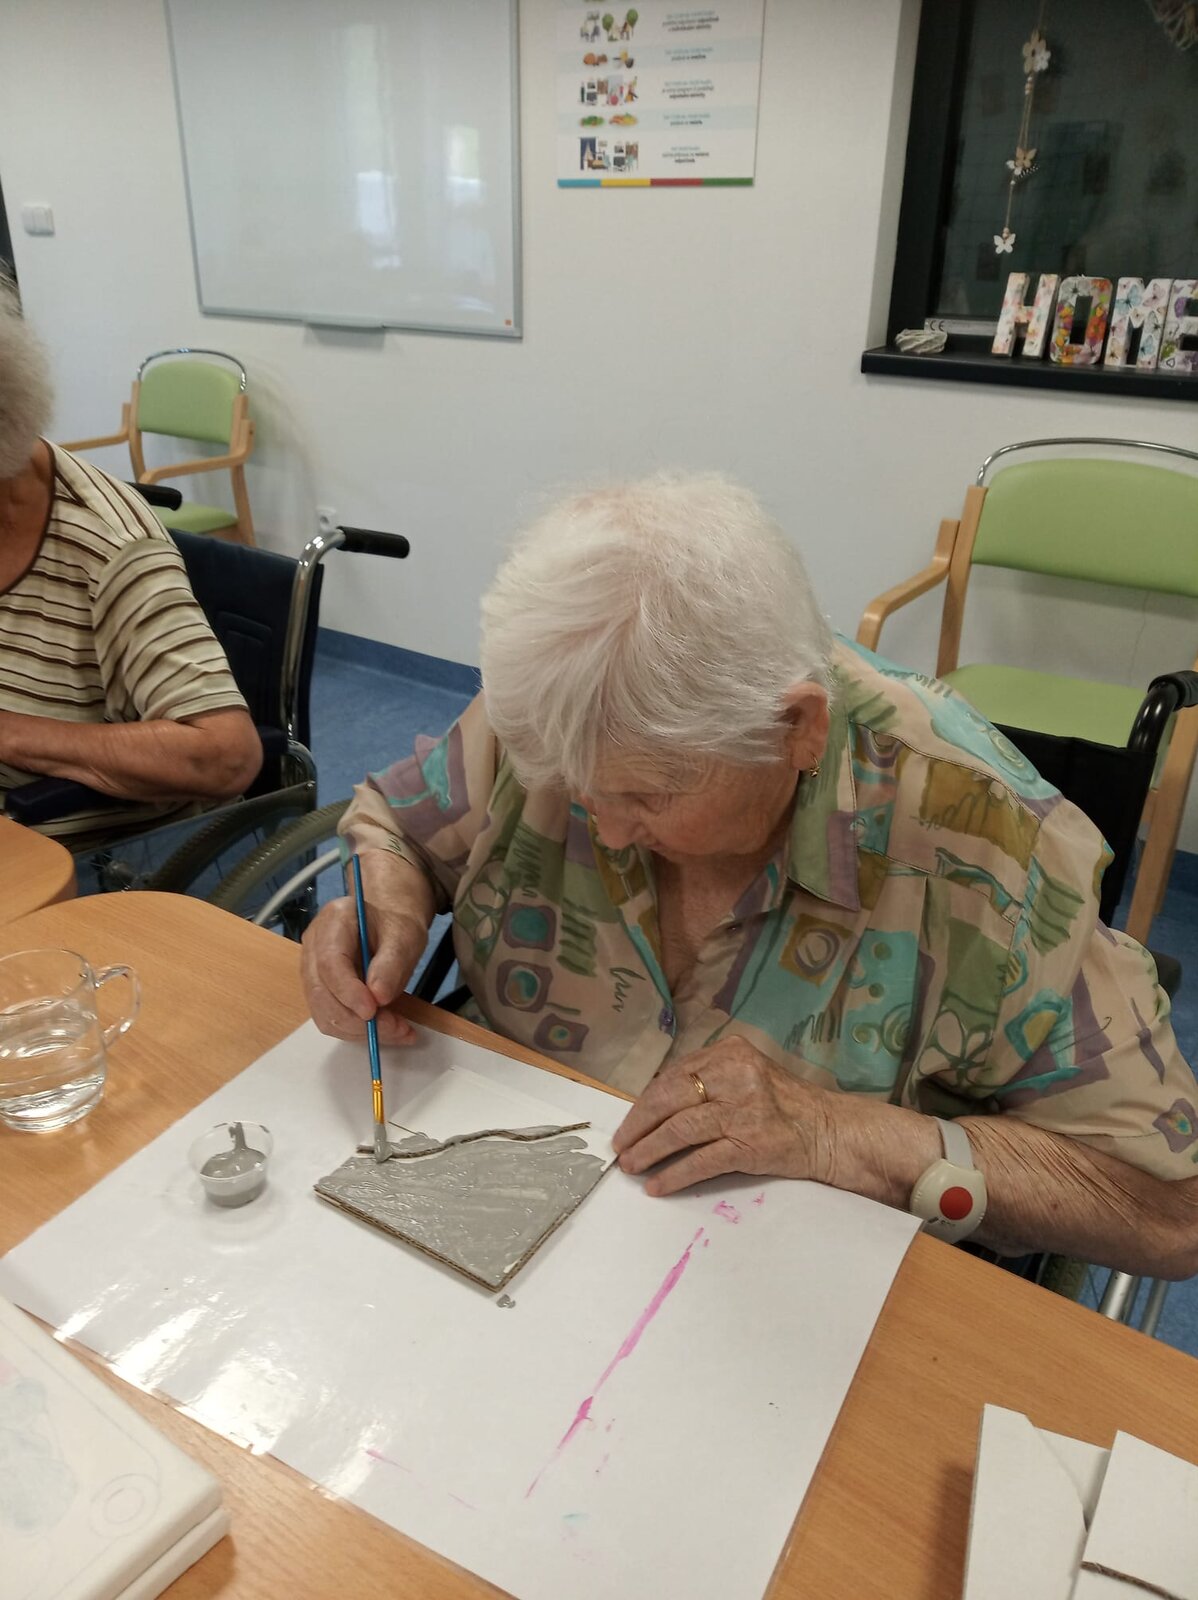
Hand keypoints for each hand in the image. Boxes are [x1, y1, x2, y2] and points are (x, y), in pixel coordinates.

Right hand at [300, 896, 428, 1046]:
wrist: (388, 924)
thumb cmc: (395, 925)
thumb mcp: (405, 936)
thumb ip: (391, 963)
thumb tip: (378, 997)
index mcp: (333, 922)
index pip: (329, 963)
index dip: (348, 991)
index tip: (372, 1011)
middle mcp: (314, 946)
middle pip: (321, 993)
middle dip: (357, 1020)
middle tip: (396, 1028)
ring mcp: (312, 970)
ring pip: (323, 1012)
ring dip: (359, 1030)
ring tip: (397, 1030)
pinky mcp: (320, 990)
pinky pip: (330, 1018)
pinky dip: (357, 1031)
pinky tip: (385, 1029)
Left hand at [612, 1037, 836, 1196]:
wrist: (830, 1131)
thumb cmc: (785, 1106)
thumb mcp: (747, 1077)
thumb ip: (709, 1082)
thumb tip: (654, 1109)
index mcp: (730, 1053)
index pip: (673, 1076)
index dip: (644, 1103)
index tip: (628, 1124)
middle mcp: (736, 1075)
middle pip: (669, 1099)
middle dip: (638, 1126)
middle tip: (620, 1147)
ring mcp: (743, 1109)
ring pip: (680, 1130)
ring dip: (649, 1152)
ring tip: (632, 1167)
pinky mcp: (751, 1143)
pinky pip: (701, 1160)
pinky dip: (675, 1174)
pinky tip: (659, 1186)